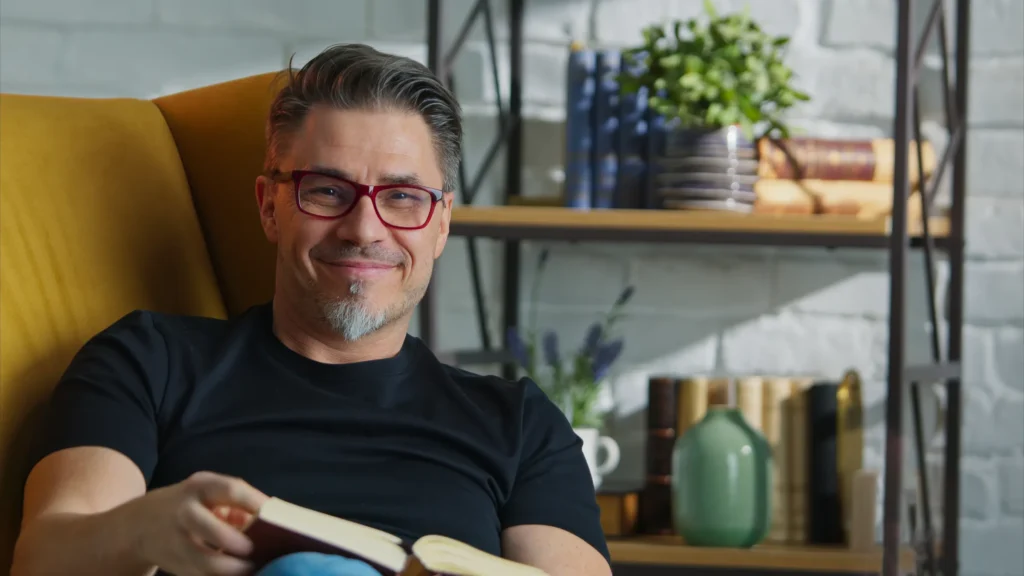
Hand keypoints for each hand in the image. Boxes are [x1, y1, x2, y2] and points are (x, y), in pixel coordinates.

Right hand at [122, 471, 268, 575]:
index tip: (274, 516)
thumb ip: (238, 506)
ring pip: (202, 560)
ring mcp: (175, 540)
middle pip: (207, 527)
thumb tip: (271, 523)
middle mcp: (184, 511)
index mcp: (200, 486)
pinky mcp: (173, 565)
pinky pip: (199, 575)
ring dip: (229, 568)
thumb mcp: (209, 495)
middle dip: (233, 541)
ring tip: (249, 568)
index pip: (230, 489)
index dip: (254, 503)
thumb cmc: (191, 505)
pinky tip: (235, 574)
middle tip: (253, 550)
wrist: (140, 524)